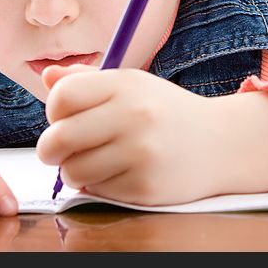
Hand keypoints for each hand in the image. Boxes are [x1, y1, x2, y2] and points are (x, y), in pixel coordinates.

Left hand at [35, 64, 225, 205]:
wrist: (220, 143)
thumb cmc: (164, 112)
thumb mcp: (130, 85)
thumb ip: (86, 80)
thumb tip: (46, 77)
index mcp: (125, 84)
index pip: (61, 97)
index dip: (53, 110)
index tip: (62, 117)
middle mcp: (133, 116)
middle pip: (58, 139)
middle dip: (50, 149)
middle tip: (58, 150)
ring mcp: (141, 154)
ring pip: (72, 171)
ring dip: (74, 171)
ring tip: (93, 161)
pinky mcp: (145, 187)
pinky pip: (97, 191)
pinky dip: (99, 185)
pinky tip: (119, 173)